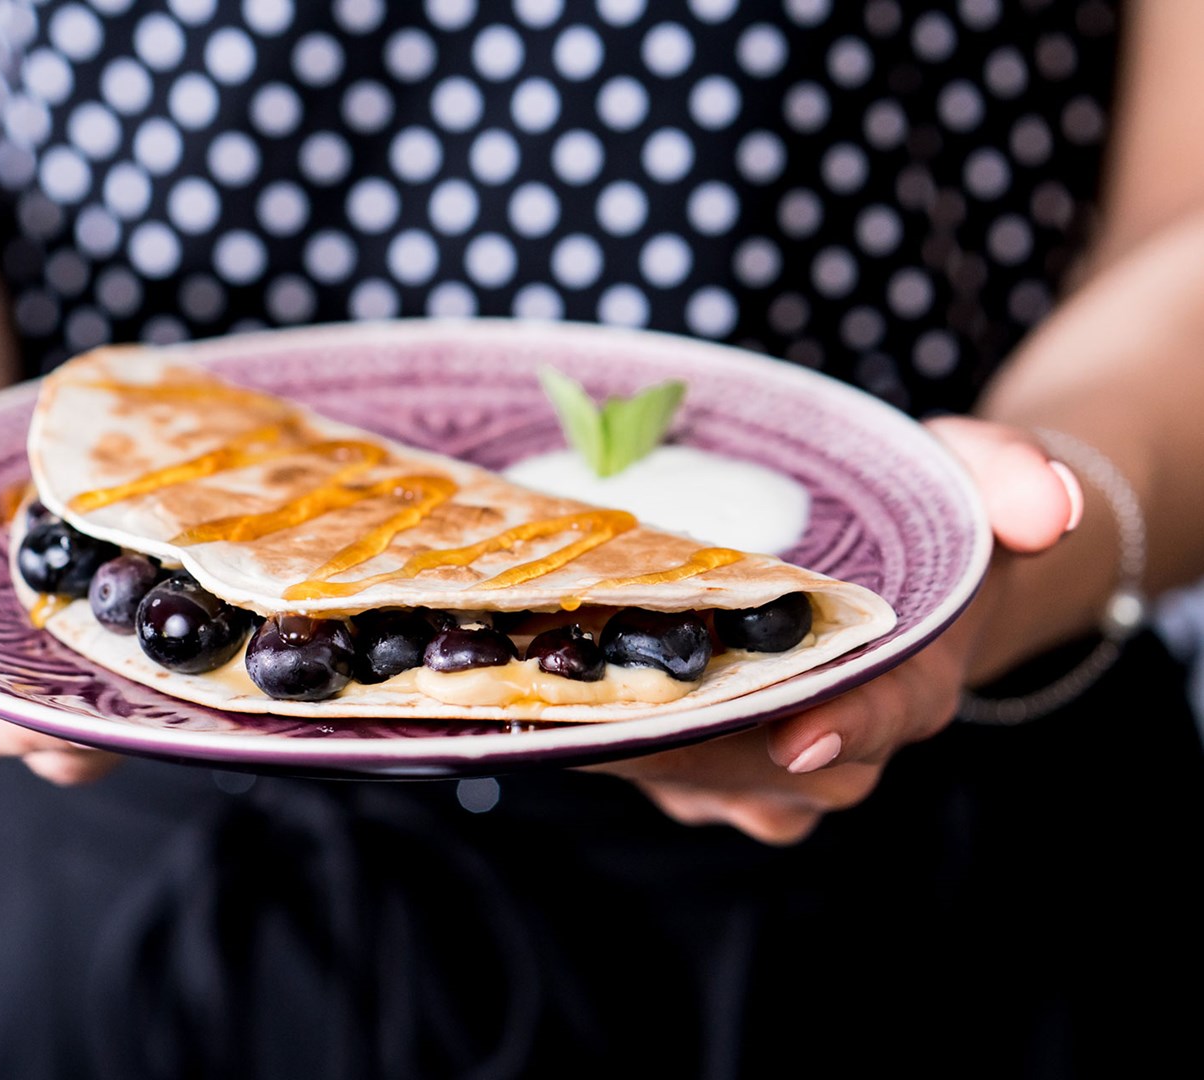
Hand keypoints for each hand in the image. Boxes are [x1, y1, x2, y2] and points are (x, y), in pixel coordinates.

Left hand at [591, 416, 1083, 844]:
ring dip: (629, 739)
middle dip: (691, 733)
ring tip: (558, 685)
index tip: (799, 727)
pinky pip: (652, 775)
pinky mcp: (701, 777)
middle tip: (609, 690)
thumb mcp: (969, 473)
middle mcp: (837, 747)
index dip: (846, 723)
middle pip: (767, 764)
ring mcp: (763, 777)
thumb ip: (1013, 476)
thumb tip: (1047, 508)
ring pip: (695, 781)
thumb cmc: (919, 521)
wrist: (881, 586)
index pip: (884, 715)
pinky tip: (548, 692)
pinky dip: (603, 737)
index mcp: (912, 684)